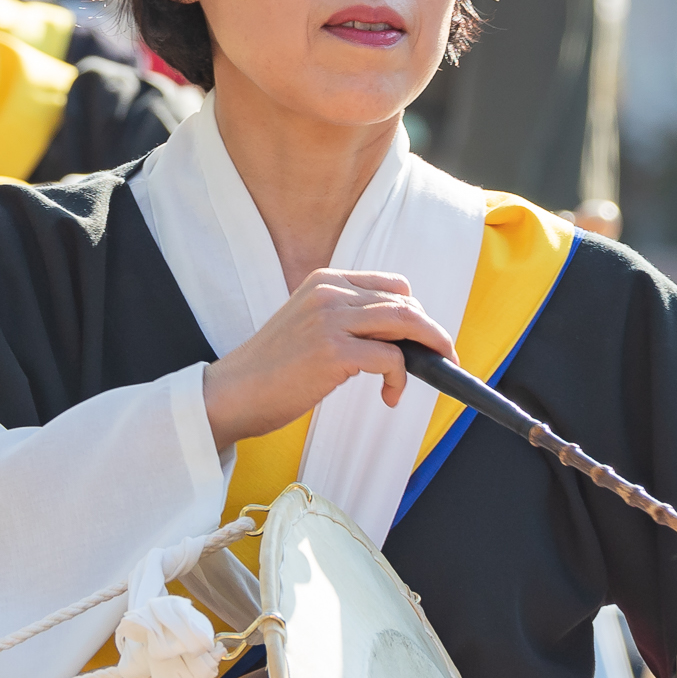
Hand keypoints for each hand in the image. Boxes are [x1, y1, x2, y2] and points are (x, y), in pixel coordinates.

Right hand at [201, 270, 458, 451]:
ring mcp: (330, 320)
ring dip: (428, 350)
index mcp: (324, 281)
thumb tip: (396, 339)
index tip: (424, 338)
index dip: (416, 312)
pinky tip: (389, 396)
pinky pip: (391, 358)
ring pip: (405, 323)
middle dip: (432, 332)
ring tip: (428, 373)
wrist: (232, 393)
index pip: (391, 286)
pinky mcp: (333, 351)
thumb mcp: (308, 327)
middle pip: (405, 303)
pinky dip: (400, 379)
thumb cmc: (271, 370)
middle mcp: (329, 292)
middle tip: (444, 357)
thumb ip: (345, 320)